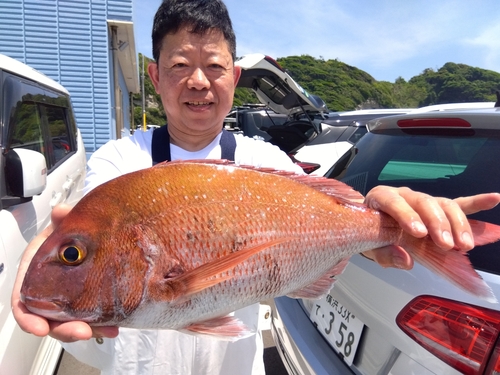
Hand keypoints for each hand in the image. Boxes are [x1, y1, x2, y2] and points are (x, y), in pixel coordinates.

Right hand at [11, 204, 118, 341]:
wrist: (93, 233)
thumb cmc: (70, 232)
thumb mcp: (64, 223)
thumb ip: (62, 218)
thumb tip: (61, 212)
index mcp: (36, 274)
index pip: (24, 302)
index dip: (29, 318)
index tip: (40, 329)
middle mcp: (50, 291)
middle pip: (50, 319)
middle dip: (65, 330)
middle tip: (83, 331)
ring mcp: (69, 299)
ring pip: (72, 323)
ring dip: (88, 330)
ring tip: (106, 330)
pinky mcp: (88, 302)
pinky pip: (91, 319)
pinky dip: (102, 325)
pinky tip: (115, 326)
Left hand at [361, 186, 499, 268]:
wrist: (369, 225)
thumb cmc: (367, 232)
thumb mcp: (368, 245)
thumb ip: (383, 253)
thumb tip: (406, 262)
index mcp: (382, 198)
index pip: (393, 201)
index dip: (406, 215)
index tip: (419, 233)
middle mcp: (404, 195)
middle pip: (424, 202)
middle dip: (437, 223)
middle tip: (445, 245)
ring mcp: (423, 200)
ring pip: (444, 204)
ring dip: (457, 224)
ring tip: (463, 245)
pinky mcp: (437, 208)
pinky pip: (458, 204)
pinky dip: (476, 203)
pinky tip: (494, 199)